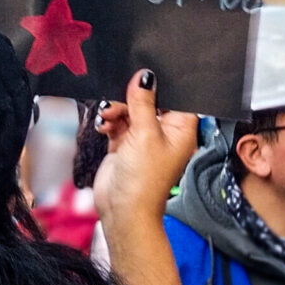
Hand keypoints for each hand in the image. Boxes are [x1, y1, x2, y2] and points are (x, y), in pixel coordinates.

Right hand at [92, 72, 197, 234]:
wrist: (122, 209)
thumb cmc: (144, 180)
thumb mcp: (145, 133)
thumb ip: (143, 102)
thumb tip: (145, 77)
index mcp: (181, 129)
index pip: (177, 97)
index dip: (163, 85)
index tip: (146, 76)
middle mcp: (164, 132)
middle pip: (150, 101)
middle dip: (132, 97)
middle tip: (122, 98)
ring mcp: (143, 139)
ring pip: (130, 110)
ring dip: (117, 109)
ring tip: (108, 116)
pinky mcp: (125, 144)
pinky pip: (118, 123)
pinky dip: (110, 121)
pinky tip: (104, 125)